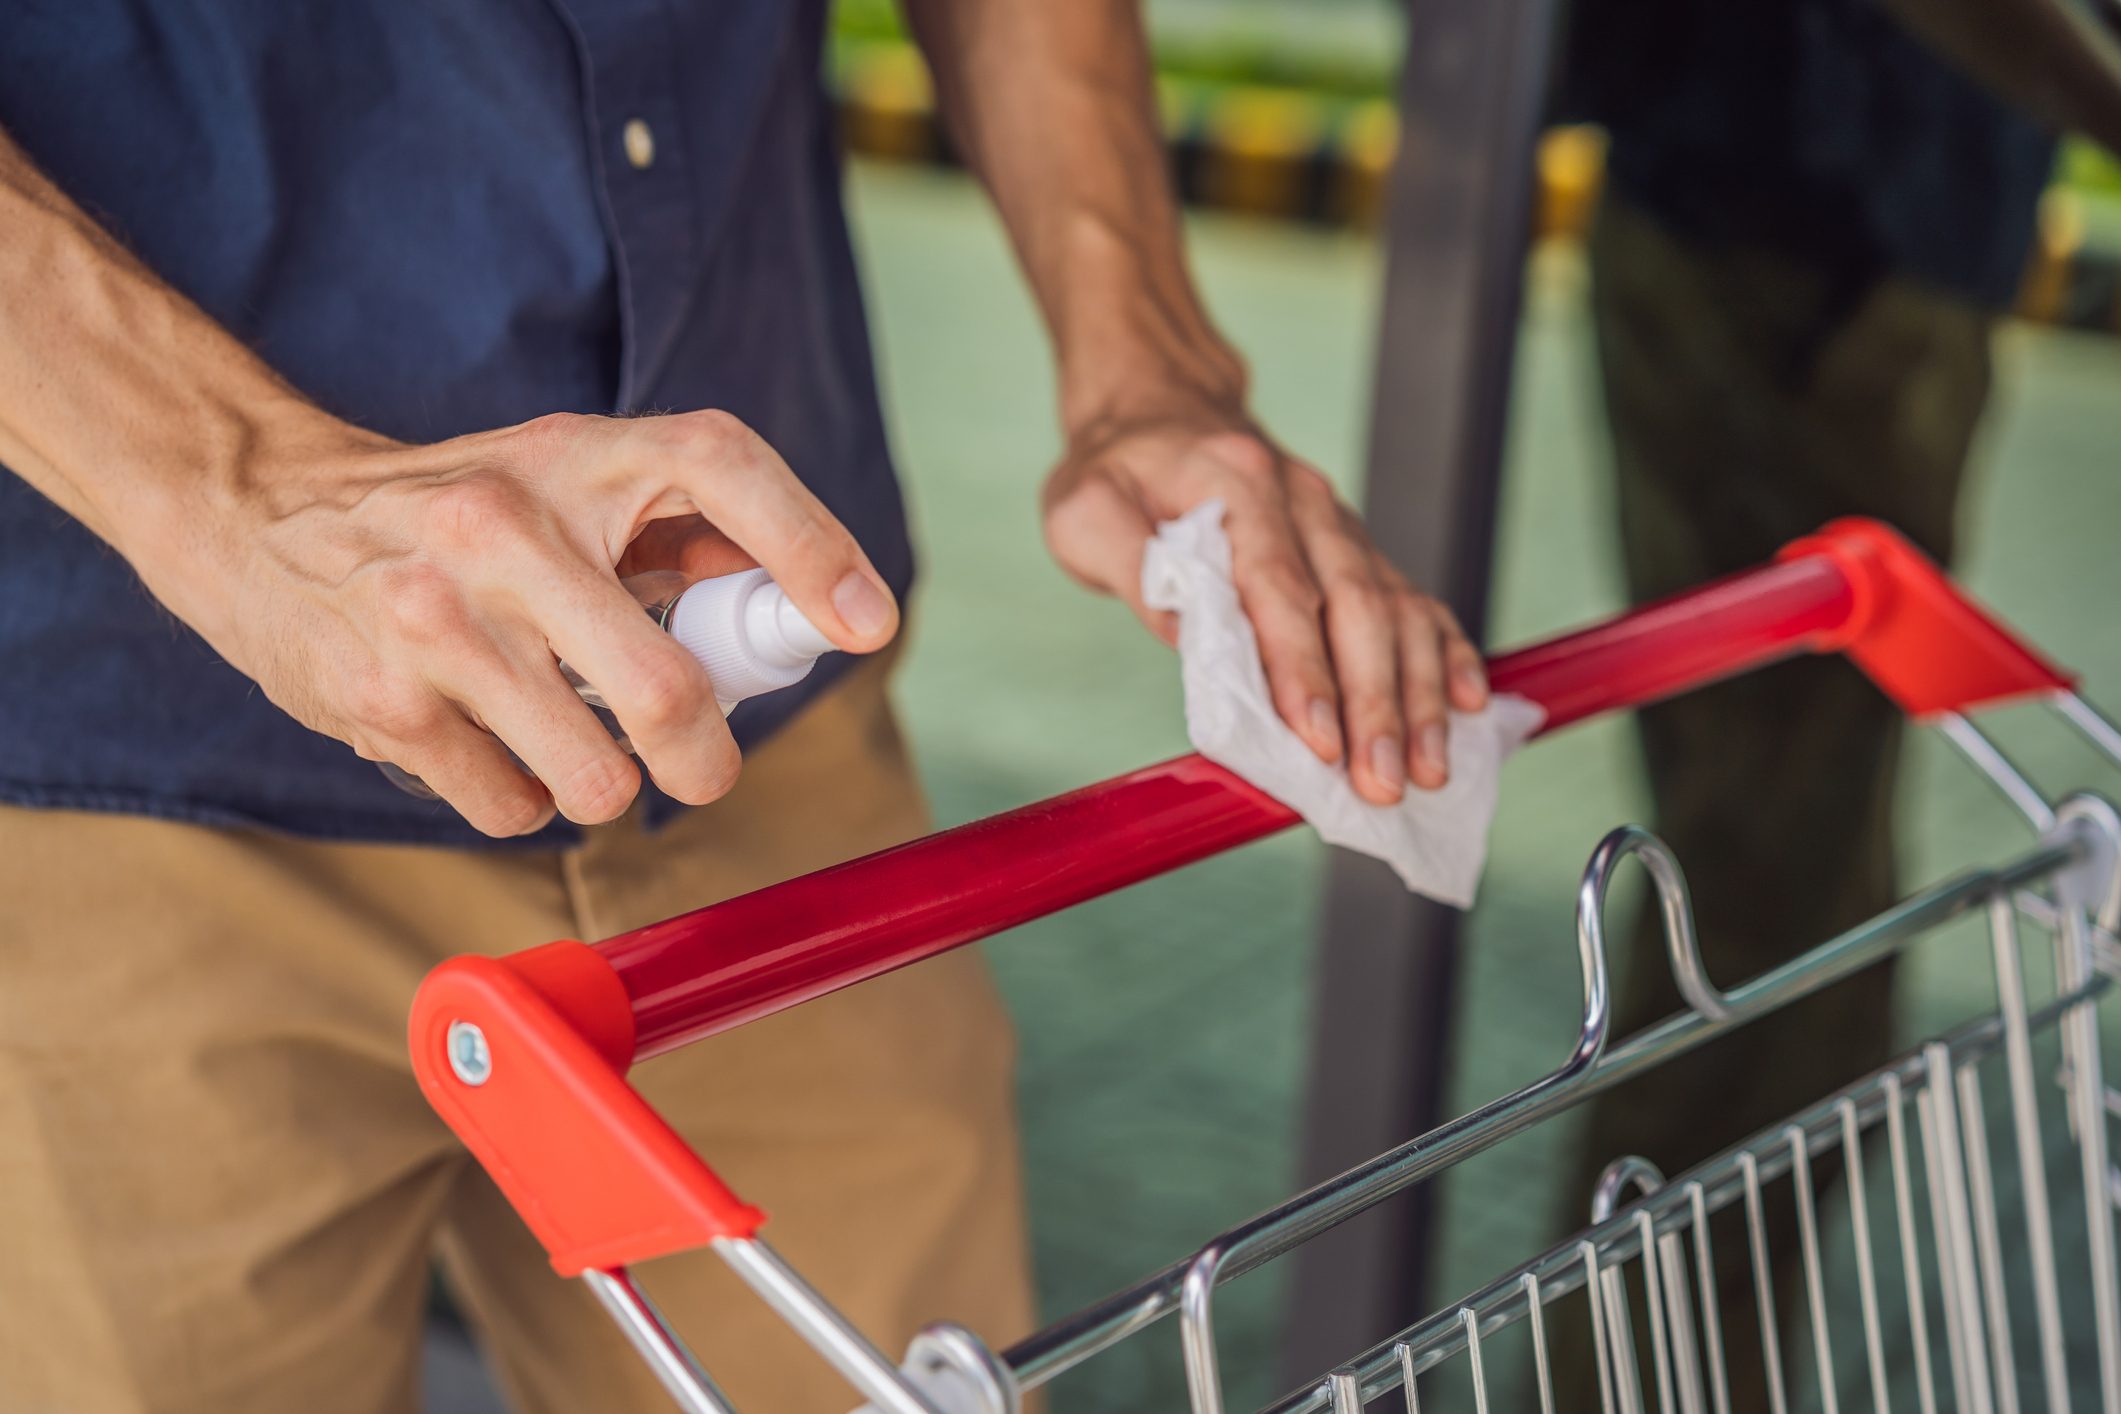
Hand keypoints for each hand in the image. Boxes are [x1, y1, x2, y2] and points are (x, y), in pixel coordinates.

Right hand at [149, 410, 898, 836]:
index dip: (812, 545)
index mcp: (572, 456)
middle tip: (701, 768)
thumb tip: (816, 589)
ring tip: (565, 740)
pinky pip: (511, 808)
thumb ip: (681, 521)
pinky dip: (521, 800)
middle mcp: (502, 527)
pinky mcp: (379, 701)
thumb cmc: (448, 508)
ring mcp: (434, 620)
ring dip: (603, 786)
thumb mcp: (561, 475)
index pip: (719, 464)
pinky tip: (486, 744)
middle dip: (705, 760)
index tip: (867, 626)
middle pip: (666, 691)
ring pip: (594, 779)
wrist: (253, 511)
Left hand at [1042, 408, 1487, 804]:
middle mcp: (1303, 500)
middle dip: (1376, 702)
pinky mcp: (1356, 548)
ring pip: (1398, 610)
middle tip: (1380, 781)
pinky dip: (1447, 653)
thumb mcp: (1085, 509)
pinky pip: (1415, 601)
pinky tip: (1470, 705)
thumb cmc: (1115, 471)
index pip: (1279, 585)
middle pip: (1357, 605)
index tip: (1318, 738)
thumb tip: (1190, 636)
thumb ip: (1131, 566)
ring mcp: (1339, 524)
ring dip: (1420, 694)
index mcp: (1235, 481)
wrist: (1162, 406)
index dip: (1302, 667)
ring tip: (1427, 770)